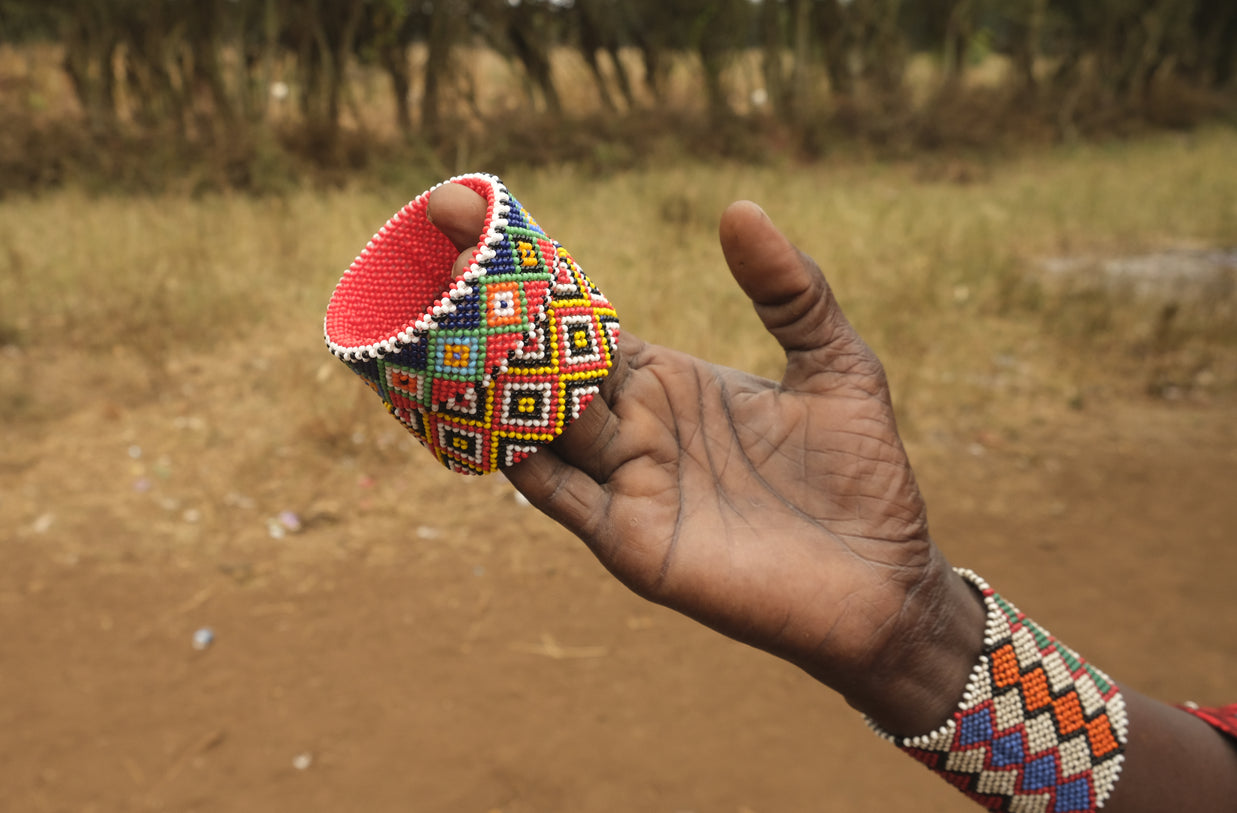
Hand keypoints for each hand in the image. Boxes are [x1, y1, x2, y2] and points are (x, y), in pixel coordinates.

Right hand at [429, 183, 984, 734]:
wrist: (885, 581)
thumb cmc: (863, 475)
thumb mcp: (835, 364)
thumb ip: (790, 290)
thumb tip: (738, 208)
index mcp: (666, 381)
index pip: (582, 325)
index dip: (534, 279)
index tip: (477, 220)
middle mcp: (633, 428)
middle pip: (546, 368)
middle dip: (495, 321)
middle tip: (444, 264)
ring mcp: (626, 483)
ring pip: (540, 424)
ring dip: (496, 383)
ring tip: (447, 330)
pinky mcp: (630, 540)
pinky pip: (560, 495)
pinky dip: (520, 459)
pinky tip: (490, 421)